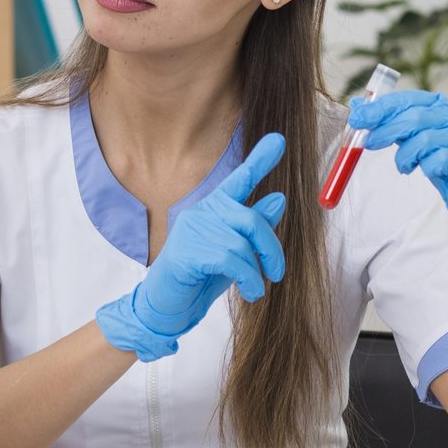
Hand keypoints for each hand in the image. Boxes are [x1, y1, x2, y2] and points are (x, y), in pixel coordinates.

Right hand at [96, 133, 287, 360]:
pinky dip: (247, 277)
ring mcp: (192, 230)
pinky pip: (231, 259)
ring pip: (242, 242)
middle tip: (277, 272)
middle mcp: (201, 213)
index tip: (279, 140)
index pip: (239, 180)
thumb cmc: (200, 279)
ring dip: (257, 270)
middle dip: (271, 248)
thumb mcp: (236, 253)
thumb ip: (254, 228)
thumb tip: (279, 199)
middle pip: (250, 219)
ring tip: (255, 288)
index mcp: (213, 210)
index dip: (259, 160)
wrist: (168, 307)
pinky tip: (250, 292)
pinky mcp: (187, 252)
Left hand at [348, 89, 447, 273]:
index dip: (381, 108)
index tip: (357, 118)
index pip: (411, 99)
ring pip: (423, 140)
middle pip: (415, 117)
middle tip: (368, 143)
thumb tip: (358, 106)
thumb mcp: (419, 141)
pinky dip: (424, 167)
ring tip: (404, 166)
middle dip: (385, 130)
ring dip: (404, 156)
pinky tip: (425, 171)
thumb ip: (394, 124)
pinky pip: (438, 161)